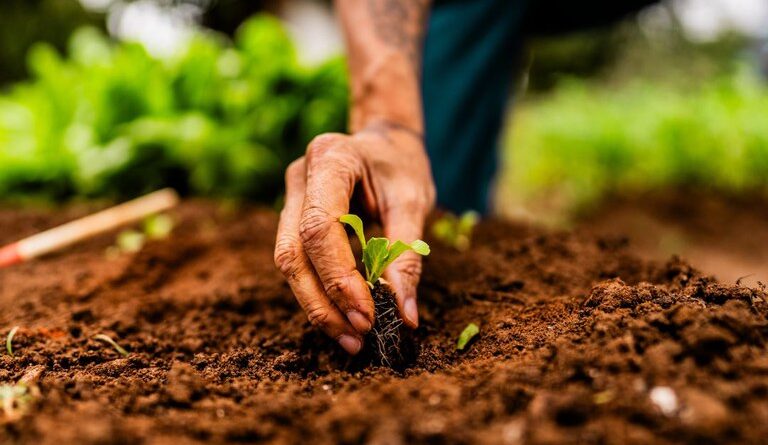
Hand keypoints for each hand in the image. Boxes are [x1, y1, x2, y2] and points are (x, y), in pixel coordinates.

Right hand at [274, 125, 434, 353]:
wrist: (385, 142)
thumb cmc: (401, 167)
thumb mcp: (414, 202)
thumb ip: (406, 255)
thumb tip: (405, 315)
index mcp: (329, 158)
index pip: (319, 227)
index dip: (338, 277)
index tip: (368, 316)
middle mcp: (299, 177)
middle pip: (293, 251)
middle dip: (322, 302)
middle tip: (358, 338)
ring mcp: (290, 197)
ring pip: (288, 262)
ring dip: (317, 306)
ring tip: (351, 339)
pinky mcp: (292, 218)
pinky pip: (298, 262)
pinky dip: (318, 294)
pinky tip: (342, 319)